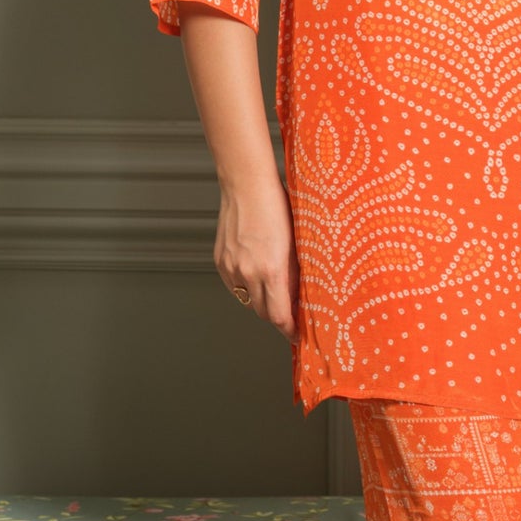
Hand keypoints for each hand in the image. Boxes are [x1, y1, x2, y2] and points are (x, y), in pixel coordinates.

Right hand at [216, 173, 299, 339]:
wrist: (246, 185)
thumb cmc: (276, 206)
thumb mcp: (296, 242)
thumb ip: (296, 273)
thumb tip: (300, 296)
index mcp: (271, 269)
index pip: (279, 315)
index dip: (289, 329)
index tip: (297, 335)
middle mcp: (248, 272)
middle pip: (262, 313)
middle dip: (277, 316)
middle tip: (290, 314)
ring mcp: (231, 268)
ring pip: (247, 300)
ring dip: (261, 302)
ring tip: (275, 293)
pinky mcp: (220, 261)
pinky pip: (235, 286)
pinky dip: (246, 288)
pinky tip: (257, 277)